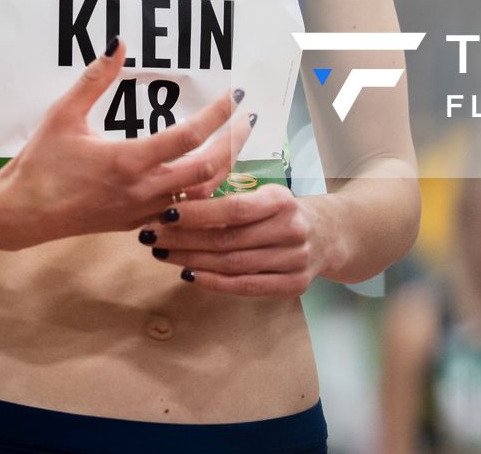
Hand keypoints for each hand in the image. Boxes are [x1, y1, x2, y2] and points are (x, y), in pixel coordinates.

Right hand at [0, 35, 253, 251]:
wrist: (20, 215)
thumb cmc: (40, 164)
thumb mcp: (63, 114)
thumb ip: (94, 78)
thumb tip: (118, 43)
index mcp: (130, 161)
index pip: (190, 136)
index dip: (219, 114)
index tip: (235, 94)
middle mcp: (144, 189)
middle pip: (209, 168)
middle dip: (235, 142)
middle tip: (248, 119)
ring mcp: (143, 210)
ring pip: (202, 195)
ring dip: (224, 169)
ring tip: (234, 144)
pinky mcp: (137, 223)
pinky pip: (183, 210)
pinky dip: (203, 192)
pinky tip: (205, 175)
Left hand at [140, 184, 330, 295]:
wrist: (329, 234)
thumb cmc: (282, 212)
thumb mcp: (266, 194)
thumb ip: (232, 197)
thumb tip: (179, 195)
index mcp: (281, 200)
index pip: (234, 209)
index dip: (197, 213)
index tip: (164, 213)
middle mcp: (291, 230)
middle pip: (228, 239)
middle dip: (183, 238)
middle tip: (151, 236)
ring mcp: (294, 260)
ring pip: (233, 264)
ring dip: (191, 260)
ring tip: (162, 253)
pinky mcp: (293, 284)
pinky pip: (246, 286)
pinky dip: (215, 282)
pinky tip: (189, 275)